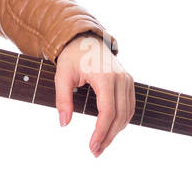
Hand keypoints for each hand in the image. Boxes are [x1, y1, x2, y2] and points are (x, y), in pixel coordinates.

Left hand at [53, 32, 133, 156]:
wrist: (85, 39)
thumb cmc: (72, 57)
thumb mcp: (62, 76)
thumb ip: (62, 99)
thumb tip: (64, 123)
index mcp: (105, 76)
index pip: (107, 111)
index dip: (101, 132)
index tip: (92, 146)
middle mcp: (120, 78)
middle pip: (119, 116)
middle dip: (108, 137)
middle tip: (95, 152)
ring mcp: (127, 80)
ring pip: (127, 114)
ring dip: (116, 132)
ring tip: (101, 145)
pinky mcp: (129, 82)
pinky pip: (129, 107)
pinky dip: (121, 121)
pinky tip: (110, 131)